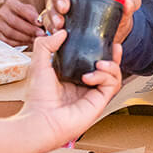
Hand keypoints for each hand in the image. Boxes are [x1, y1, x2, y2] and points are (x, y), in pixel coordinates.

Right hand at [0, 0, 42, 45]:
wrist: (8, 22)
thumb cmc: (22, 16)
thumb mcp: (29, 11)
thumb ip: (35, 15)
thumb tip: (41, 23)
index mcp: (10, 4)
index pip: (21, 9)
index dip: (31, 16)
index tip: (40, 23)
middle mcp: (1, 13)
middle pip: (15, 22)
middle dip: (29, 29)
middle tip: (40, 34)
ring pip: (11, 33)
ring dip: (25, 38)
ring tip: (35, 39)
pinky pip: (7, 41)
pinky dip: (19, 43)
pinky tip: (27, 42)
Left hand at [17, 28, 124, 148]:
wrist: (41, 120)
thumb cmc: (38, 98)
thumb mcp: (38, 63)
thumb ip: (46, 44)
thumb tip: (62, 32)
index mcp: (72, 77)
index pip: (91, 61)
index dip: (99, 50)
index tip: (102, 39)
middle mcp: (84, 86)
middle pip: (108, 69)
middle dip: (113, 57)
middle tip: (115, 47)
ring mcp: (93, 95)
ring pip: (114, 77)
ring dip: (111, 66)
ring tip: (99, 63)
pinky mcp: (99, 103)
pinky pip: (111, 86)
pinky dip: (105, 77)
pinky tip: (90, 76)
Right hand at [42, 0, 139, 44]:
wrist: (118, 26)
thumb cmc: (121, 4)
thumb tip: (127, 3)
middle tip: (65, 7)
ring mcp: (62, 2)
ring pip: (51, 3)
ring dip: (52, 13)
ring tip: (60, 23)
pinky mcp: (60, 18)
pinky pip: (49, 20)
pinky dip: (50, 25)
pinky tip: (56, 31)